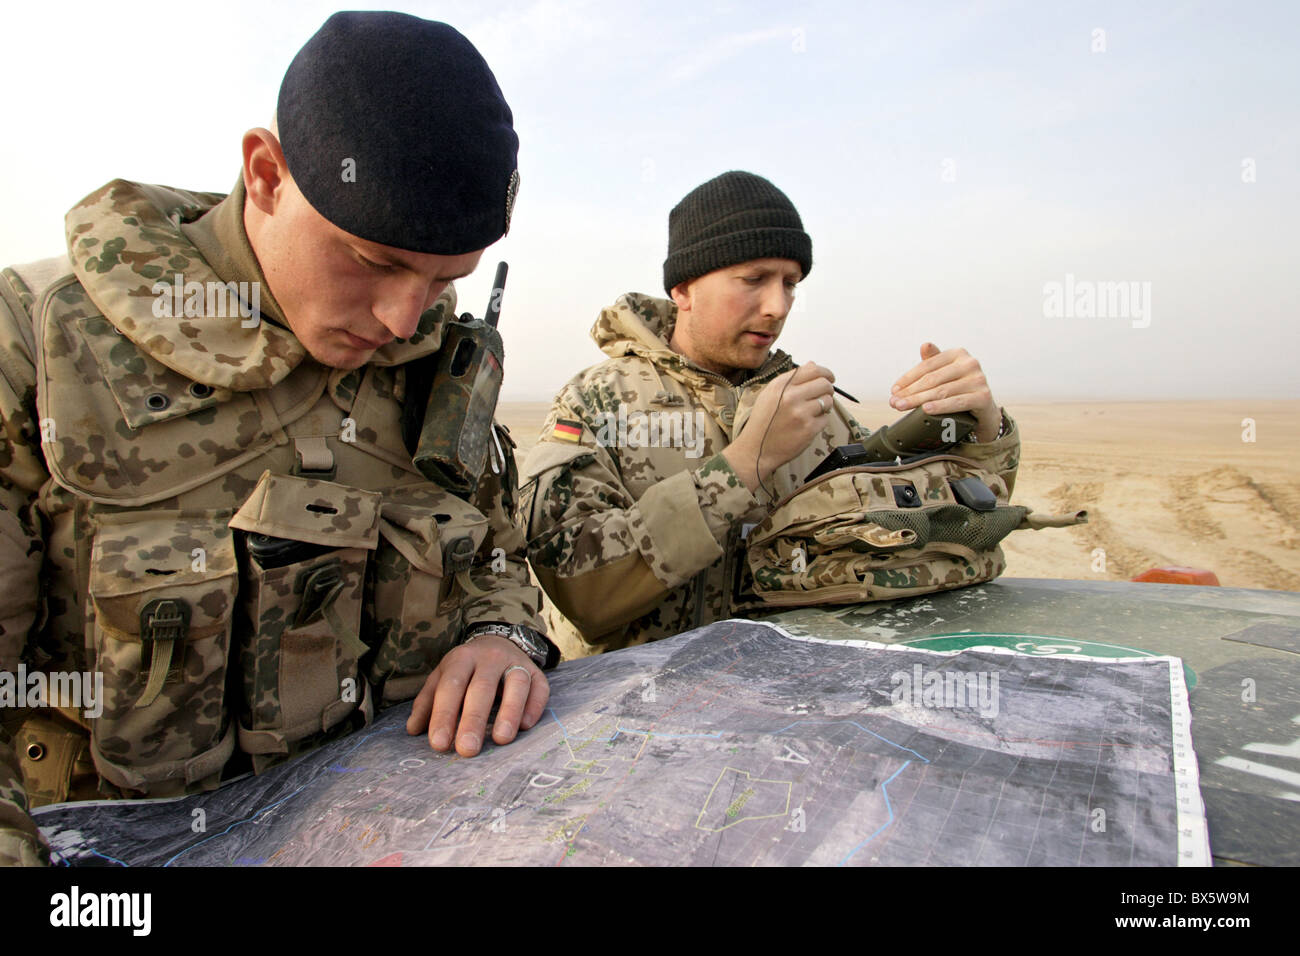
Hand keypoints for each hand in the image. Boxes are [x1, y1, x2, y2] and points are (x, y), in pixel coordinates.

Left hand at [405, 634, 548, 756]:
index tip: (439, 744)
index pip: (450, 687)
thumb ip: (428, 702)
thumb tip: (413, 730)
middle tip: (467, 749)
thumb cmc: (465, 670)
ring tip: (501, 740)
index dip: (444, 715)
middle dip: (473, 719)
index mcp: (461, 658)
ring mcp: (515, 662)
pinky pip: (540, 687)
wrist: (497, 642)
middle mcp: (489, 657)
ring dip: (509, 711)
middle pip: (481, 687)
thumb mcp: (442, 678)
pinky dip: (534, 706)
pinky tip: (525, 726)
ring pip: (516, 684)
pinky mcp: (536, 672)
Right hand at [724, 361, 836, 491]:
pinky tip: (807, 425)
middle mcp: (791, 396)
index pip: (813, 369)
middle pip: (824, 384)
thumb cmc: (763, 422)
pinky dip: (820, 421)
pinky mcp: (809, 429)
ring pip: (828, 401)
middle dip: (828, 389)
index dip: (825, 373)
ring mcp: (801, 413)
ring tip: (812, 412)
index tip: (829, 378)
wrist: (756, 450)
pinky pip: (825, 418)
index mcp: (781, 385)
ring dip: (824, 406)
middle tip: (823, 396)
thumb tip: (813, 364)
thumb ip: (791, 379)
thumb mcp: (769, 395)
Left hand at [890, 343, 1000, 441]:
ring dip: (918, 401)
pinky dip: (940, 407)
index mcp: (958, 353)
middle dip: (910, 392)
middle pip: (932, 379)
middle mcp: (970, 363)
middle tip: (894, 402)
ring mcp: (978, 379)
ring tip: (902, 407)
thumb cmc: (959, 390)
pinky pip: (956, 402)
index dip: (907, 379)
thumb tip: (924, 345)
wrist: (983, 411)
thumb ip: (932, 363)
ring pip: (941, 391)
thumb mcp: (945, 374)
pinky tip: (926, 409)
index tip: (894, 391)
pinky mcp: (983, 396)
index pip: (926, 366)